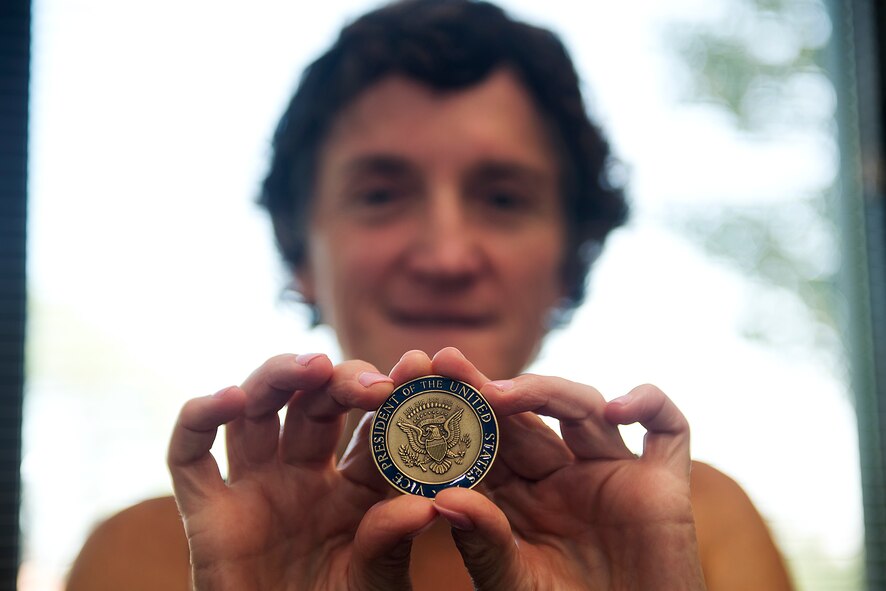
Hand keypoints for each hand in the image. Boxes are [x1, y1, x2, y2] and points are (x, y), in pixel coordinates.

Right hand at [167, 353, 437, 590]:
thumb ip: (391, 544)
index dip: (393, 395)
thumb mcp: (374, 585)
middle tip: (370, 381)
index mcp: (352, 489)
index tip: (418, 367)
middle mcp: (301, 476)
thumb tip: (428, 504)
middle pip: (313, 405)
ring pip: (255, 411)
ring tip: (312, 367)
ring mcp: (253, 487)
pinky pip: (189, 455)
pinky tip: (228, 398)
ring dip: (278, 378)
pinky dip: (199, 418)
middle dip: (340, 382)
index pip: (371, 428)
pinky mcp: (206, 511)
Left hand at [393, 348, 705, 590]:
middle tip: (446, 363)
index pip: (485, 442)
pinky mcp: (664, 487)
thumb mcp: (513, 587)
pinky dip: (651, 405)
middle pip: (527, 416)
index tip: (413, 386)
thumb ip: (484, 545)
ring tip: (500, 394)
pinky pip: (669, 430)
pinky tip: (617, 408)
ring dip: (545, 392)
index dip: (454, 413)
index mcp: (521, 498)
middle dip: (487, 388)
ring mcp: (613, 475)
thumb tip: (442, 497)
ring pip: (584, 409)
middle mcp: (564, 477)